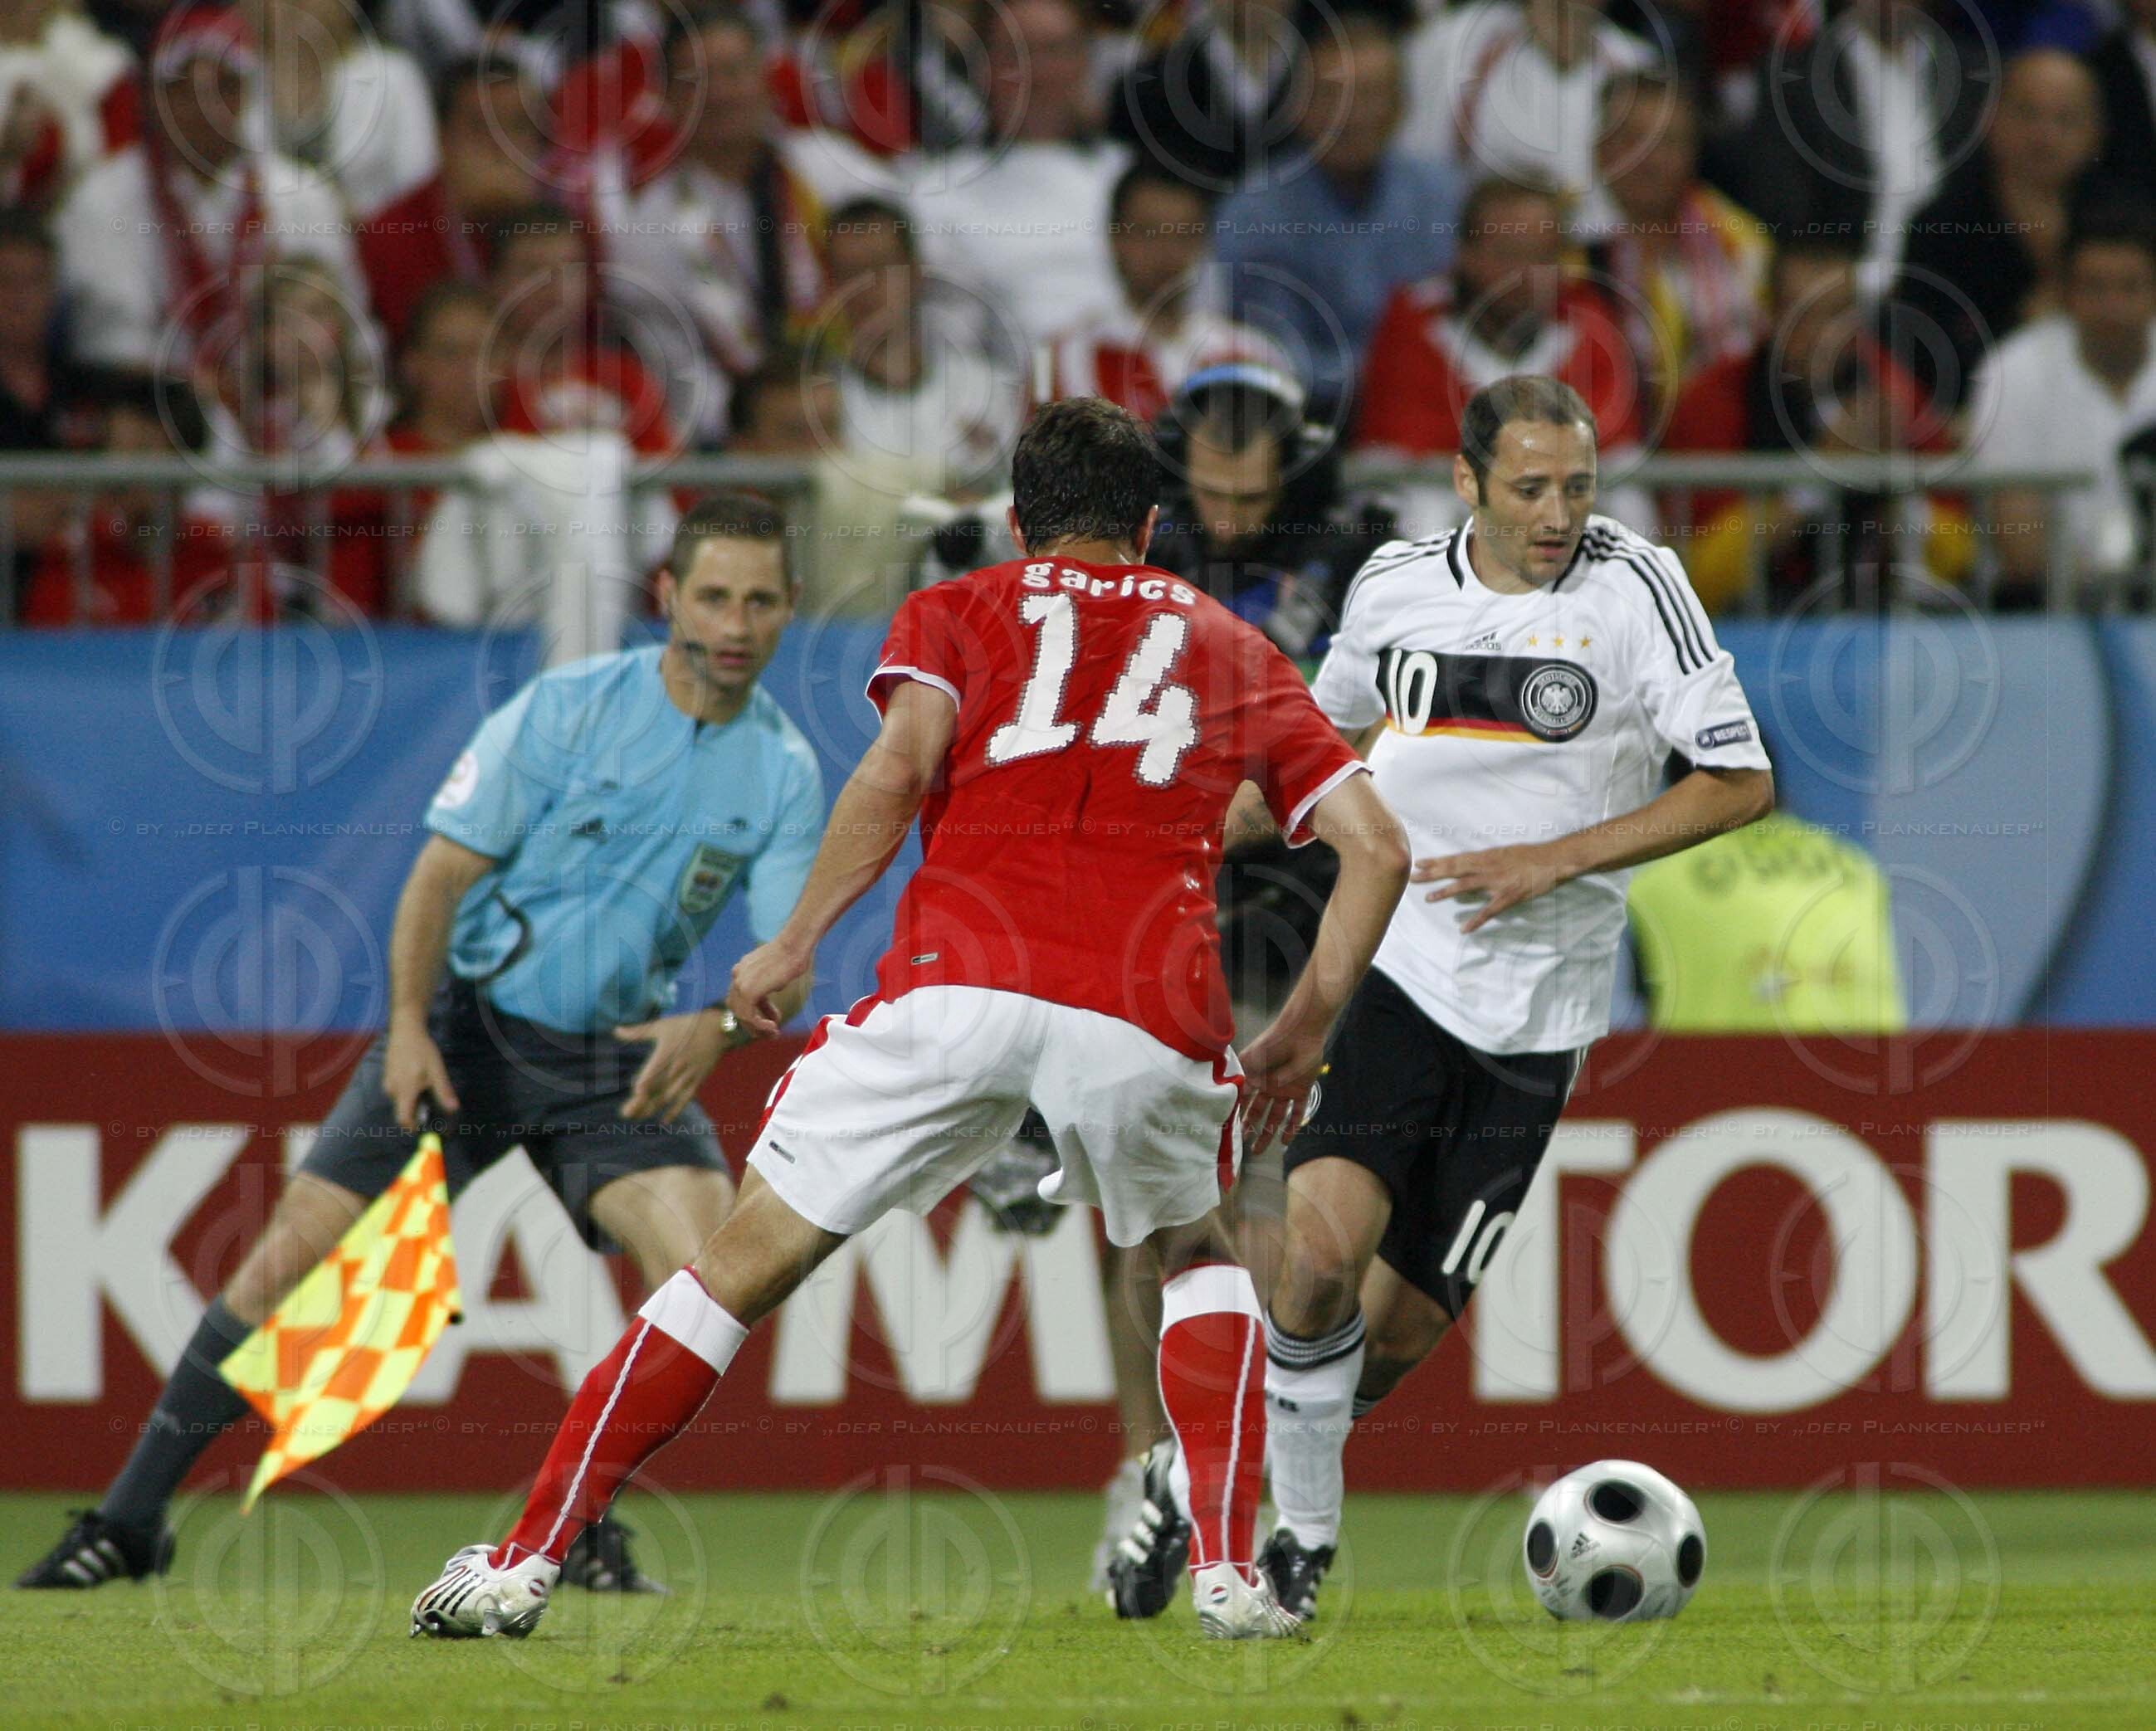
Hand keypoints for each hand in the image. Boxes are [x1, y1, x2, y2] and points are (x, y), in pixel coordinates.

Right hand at [383, 1024, 458, 1131]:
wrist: (406, 1031)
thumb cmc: (422, 1051)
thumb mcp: (437, 1071)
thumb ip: (444, 1091)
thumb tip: (453, 1109)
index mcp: (404, 1091)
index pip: (403, 1119)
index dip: (412, 1126)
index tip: (422, 1127)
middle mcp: (392, 1090)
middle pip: (402, 1109)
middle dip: (415, 1111)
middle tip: (429, 1104)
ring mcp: (387, 1082)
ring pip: (400, 1099)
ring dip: (411, 1099)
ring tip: (425, 1086)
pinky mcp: (387, 1075)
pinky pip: (397, 1090)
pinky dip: (406, 1090)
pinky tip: (416, 1078)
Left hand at [615, 1007, 738, 1121]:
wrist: (717, 1029)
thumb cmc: (686, 1025)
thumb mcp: (661, 1026)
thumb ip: (637, 1032)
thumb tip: (616, 1031)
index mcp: (665, 1054)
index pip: (650, 1076)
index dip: (641, 1088)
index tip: (635, 1095)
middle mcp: (675, 1068)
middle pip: (656, 1091)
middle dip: (640, 1104)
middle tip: (625, 1114)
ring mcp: (687, 1076)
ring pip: (668, 1098)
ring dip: (652, 1108)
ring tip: (638, 1117)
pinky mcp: (697, 1081)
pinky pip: (684, 1100)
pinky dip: (674, 1111)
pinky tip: (664, 1120)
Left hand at [728, 937, 810, 1036]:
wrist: (794, 945)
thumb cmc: (791, 955)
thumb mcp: (775, 973)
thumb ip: (767, 985)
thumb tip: (770, 998)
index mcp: (741, 969)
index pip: (740, 998)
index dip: (754, 1012)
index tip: (770, 1020)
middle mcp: (737, 975)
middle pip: (737, 1008)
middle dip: (753, 1022)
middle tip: (769, 1031)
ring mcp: (740, 983)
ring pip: (742, 1015)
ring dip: (757, 1027)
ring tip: (773, 1033)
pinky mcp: (748, 991)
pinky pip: (749, 1016)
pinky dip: (760, 1025)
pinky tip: (773, 1027)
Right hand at [1236, 1014, 1329, 1160]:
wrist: (1301, 1032)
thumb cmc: (1273, 1042)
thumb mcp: (1252, 1059)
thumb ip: (1242, 1077)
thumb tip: (1232, 1098)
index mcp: (1254, 1078)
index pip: (1243, 1100)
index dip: (1235, 1114)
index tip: (1227, 1130)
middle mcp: (1268, 1086)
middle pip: (1257, 1112)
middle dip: (1249, 1127)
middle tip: (1241, 1142)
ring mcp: (1285, 1090)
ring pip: (1275, 1117)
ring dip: (1267, 1133)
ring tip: (1258, 1150)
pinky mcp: (1302, 1090)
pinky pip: (1297, 1112)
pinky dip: (1292, 1127)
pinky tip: (1285, 1141)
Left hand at [1412, 844, 1565, 933]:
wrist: (1554, 860)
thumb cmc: (1531, 855)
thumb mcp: (1505, 853)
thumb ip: (1487, 860)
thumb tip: (1471, 864)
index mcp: (1487, 856)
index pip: (1456, 858)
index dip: (1437, 861)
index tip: (1419, 863)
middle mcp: (1488, 867)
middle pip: (1455, 870)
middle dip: (1432, 874)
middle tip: (1412, 878)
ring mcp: (1497, 882)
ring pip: (1466, 886)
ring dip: (1446, 892)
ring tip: (1429, 898)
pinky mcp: (1509, 896)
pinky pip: (1489, 910)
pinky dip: (1476, 920)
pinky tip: (1464, 929)